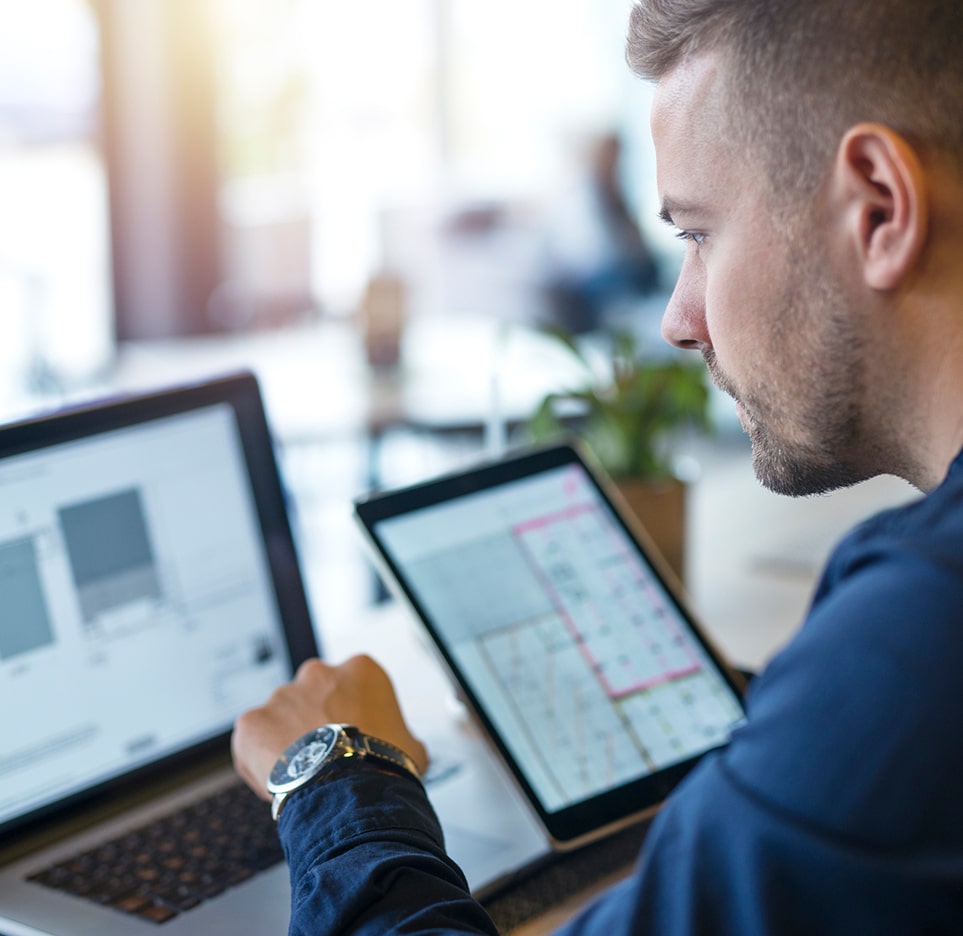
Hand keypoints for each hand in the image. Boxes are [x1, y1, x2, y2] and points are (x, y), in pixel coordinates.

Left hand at [231, 654, 428, 799]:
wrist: (350, 793)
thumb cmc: (384, 768)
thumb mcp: (413, 745)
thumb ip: (401, 734)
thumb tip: (404, 746)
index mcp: (361, 670)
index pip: (353, 686)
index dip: (353, 715)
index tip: (354, 738)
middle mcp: (318, 673)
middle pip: (313, 695)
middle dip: (316, 720)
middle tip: (326, 755)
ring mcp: (282, 695)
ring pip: (281, 718)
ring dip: (289, 740)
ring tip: (304, 775)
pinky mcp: (252, 722)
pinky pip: (253, 741)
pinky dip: (260, 760)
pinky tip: (279, 782)